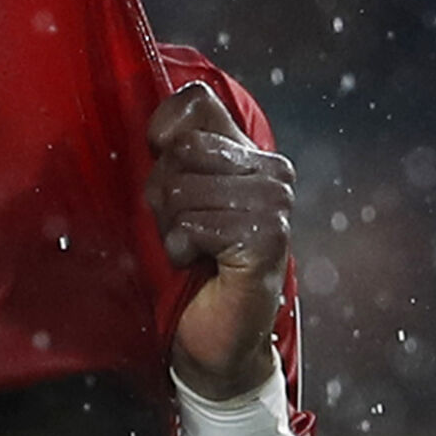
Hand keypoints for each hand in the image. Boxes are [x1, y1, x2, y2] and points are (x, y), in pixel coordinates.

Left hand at [145, 82, 294, 400]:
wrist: (210, 331)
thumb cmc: (186, 260)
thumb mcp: (169, 196)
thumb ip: (168, 151)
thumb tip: (159, 123)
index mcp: (248, 149)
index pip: (192, 103)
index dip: (160, 138)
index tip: (168, 181)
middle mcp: (272, 169)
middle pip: (178, 150)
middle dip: (162, 197)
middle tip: (183, 228)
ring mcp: (276, 202)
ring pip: (181, 188)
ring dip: (171, 228)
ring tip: (193, 249)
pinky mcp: (269, 236)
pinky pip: (195, 224)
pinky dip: (183, 249)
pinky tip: (202, 264)